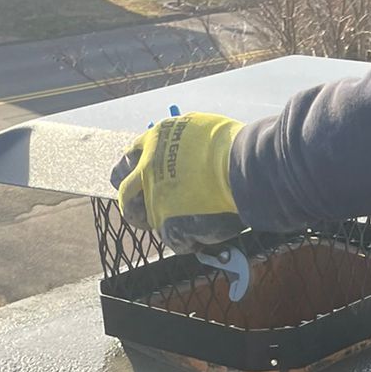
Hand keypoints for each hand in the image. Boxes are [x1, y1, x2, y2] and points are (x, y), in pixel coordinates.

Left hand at [111, 112, 244, 251]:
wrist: (244, 167)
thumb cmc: (232, 146)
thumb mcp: (197, 129)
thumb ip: (180, 145)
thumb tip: (180, 154)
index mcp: (153, 141)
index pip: (127, 162)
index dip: (135, 176)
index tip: (145, 184)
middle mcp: (147, 169)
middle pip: (126, 196)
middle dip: (137, 207)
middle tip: (156, 213)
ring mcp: (155, 199)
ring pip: (151, 222)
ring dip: (169, 224)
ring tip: (193, 222)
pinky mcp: (168, 224)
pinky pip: (176, 241)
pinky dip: (192, 241)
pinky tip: (208, 232)